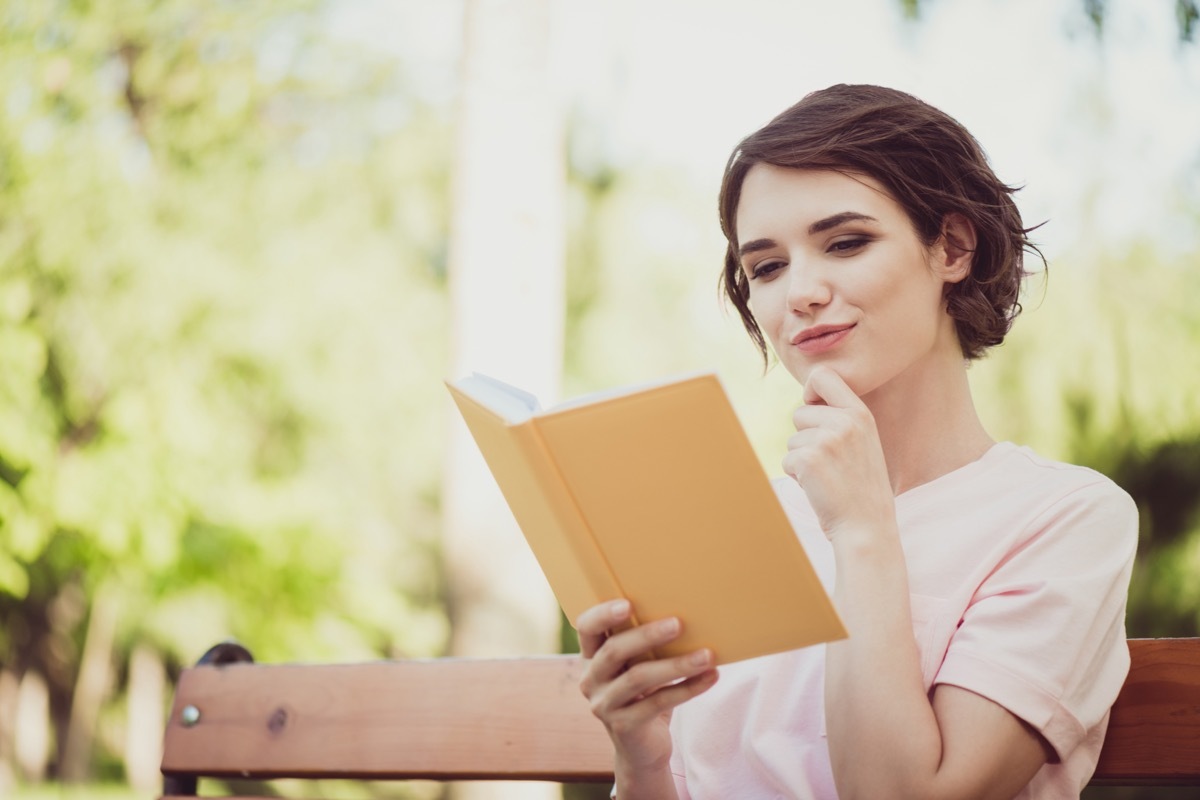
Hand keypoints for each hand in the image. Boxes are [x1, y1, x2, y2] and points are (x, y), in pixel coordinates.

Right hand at [576, 599, 718, 773]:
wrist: (642, 747)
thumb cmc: (644, 694)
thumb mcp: (637, 665)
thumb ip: (644, 644)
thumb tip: (686, 611)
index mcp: (591, 656)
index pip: (586, 628)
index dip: (603, 614)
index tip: (629, 604)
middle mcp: (591, 679)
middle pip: (614, 651)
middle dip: (648, 635)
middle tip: (678, 624)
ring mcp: (604, 705)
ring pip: (638, 678)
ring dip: (676, 664)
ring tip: (707, 655)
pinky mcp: (624, 726)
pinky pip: (658, 703)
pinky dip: (688, 688)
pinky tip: (710, 677)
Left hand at [783, 365, 894, 539]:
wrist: (867, 527)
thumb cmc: (861, 487)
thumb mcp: (863, 443)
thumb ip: (842, 419)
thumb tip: (808, 402)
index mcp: (860, 414)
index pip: (823, 376)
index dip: (810, 391)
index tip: (814, 409)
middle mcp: (845, 421)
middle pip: (800, 412)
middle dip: (805, 437)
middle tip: (829, 462)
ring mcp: (827, 439)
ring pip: (792, 439)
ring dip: (802, 459)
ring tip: (828, 476)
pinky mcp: (808, 459)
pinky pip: (787, 460)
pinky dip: (797, 476)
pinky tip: (819, 487)